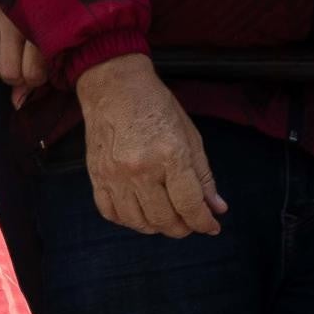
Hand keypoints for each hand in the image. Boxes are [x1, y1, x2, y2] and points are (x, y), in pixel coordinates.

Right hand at [0, 0, 47, 106]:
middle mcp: (12, 18)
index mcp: (39, 28)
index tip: (35, 74)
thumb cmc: (44, 25)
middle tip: (16, 70)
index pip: (32, 72)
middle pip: (6, 68)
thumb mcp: (49, 49)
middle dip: (11, 76)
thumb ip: (36, 76)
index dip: (32, 80)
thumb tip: (16, 103)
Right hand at [76, 53, 227, 237]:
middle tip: (189, 222)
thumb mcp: (189, 135)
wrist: (113, 85)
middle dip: (183, 228)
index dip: (204, 222)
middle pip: (164, 219)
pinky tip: (139, 211)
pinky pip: (110, 212)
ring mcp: (114, 174)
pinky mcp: (96, 175)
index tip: (211, 226)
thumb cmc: (155, 105)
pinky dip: (128, 220)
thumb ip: (203, 175)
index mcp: (169, 155)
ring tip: (165, 217)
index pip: (189, 205)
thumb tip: (217, 208)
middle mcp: (140, 169)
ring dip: (156, 227)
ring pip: (138, 222)